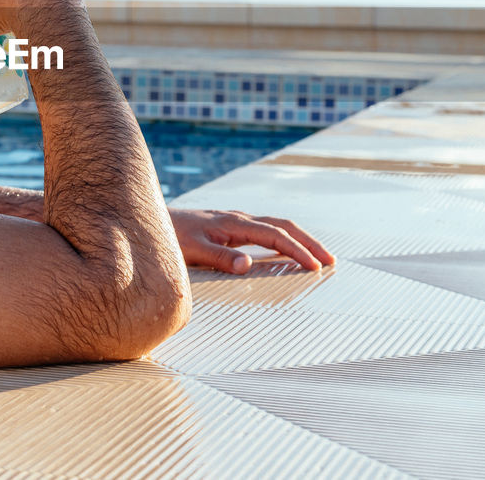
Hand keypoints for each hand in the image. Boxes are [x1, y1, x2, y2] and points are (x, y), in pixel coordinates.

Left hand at [169, 209, 334, 273]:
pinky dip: (284, 239)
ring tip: (318, 257)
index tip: (315, 267)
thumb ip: (219, 257)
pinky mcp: (231, 226)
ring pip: (277, 226)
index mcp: (234, 223)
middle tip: (331, 261)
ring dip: (300, 239)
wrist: (153, 221)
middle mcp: (239, 219)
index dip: (297, 251)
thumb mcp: (193, 250)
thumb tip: (247, 265)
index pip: (275, 236)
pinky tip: (288, 250)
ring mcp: (236, 221)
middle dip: (309, 243)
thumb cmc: (171, 237)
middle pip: (284, 226)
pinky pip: (266, 230)